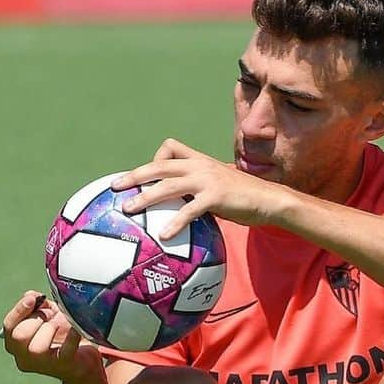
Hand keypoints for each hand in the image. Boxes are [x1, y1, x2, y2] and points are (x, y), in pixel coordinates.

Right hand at [1, 291, 100, 381]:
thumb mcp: (47, 313)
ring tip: (62, 323)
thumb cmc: (62, 330)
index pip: (8, 326)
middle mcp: (23, 356)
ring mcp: (42, 365)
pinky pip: (64, 352)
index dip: (19, 310)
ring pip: (36, 348)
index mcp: (15, 342)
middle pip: (19, 336)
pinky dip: (70, 337)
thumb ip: (36, 304)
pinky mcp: (62, 366)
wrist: (86, 353)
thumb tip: (30, 296)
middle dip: (36, 319)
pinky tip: (76, 328)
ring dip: (50, 329)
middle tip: (50, 315)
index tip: (32, 299)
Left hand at [112, 137, 286, 236]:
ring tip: (127, 209)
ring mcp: (206, 180)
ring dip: (144, 197)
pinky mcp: (215, 197)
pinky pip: (189, 210)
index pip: (170, 147)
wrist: (269, 199)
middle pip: (159, 166)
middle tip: (114, 186)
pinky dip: (175, 222)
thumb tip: (177, 205)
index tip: (145, 176)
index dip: (154, 159)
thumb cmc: (241, 197)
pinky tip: (164, 236)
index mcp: (199, 160)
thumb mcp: (216, 185)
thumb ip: (196, 189)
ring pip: (167, 185)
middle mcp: (199, 165)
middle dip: (134, 175)